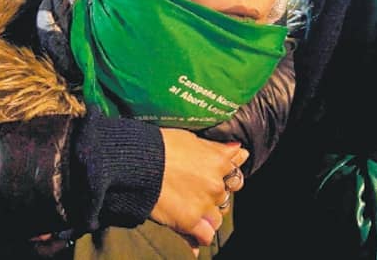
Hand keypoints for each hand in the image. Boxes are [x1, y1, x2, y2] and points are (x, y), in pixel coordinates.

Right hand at [151, 128, 248, 246]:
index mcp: (219, 162)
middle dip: (213, 196)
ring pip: (218, 218)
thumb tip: (240, 151)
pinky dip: (200, 236)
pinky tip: (192, 232)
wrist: (136, 161)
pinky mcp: (190, 221)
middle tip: (194, 192)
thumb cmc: (160, 146)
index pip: (234, 173)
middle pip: (225, 197)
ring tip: (189, 210)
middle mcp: (216, 184)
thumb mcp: (191, 139)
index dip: (224, 176)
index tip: (212, 177)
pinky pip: (206, 236)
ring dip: (208, 216)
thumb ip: (217, 148)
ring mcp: (204, 204)